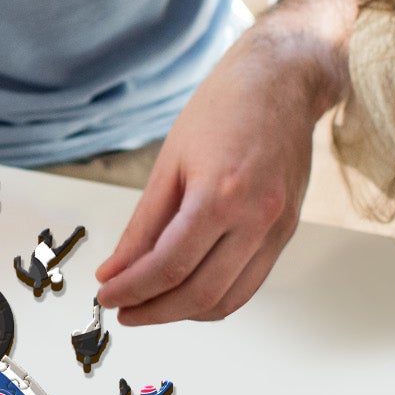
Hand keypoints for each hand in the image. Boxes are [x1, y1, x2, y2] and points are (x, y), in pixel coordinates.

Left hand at [95, 22, 330, 324]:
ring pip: (229, 300)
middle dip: (154, 310)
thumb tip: (116, 270)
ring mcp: (277, 228)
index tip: (107, 295)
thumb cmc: (225, 107)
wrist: (282, 81)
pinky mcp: (287, 232)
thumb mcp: (169, 162)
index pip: (169, 266)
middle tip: (123, 309)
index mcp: (220, 194)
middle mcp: (256, 217)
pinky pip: (250, 283)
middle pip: (200, 293)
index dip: (132, 289)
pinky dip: (216, 298)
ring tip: (151, 305)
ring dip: (184, 313)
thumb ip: (143, 225)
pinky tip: (187, 290)